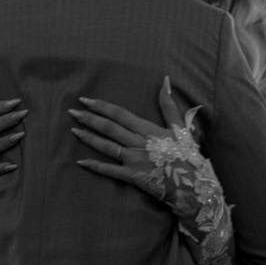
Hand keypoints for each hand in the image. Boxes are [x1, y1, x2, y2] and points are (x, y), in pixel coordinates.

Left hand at [68, 76, 196, 195]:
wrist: (194, 184)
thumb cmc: (187, 155)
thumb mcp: (180, 127)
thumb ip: (169, 105)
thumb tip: (164, 80)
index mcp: (148, 129)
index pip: (120, 114)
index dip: (102, 106)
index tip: (85, 99)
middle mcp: (138, 143)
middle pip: (109, 128)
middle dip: (89, 119)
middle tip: (72, 111)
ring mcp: (134, 160)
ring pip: (107, 147)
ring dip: (89, 138)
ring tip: (73, 130)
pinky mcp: (133, 177)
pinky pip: (110, 171)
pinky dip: (95, 166)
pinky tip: (80, 162)